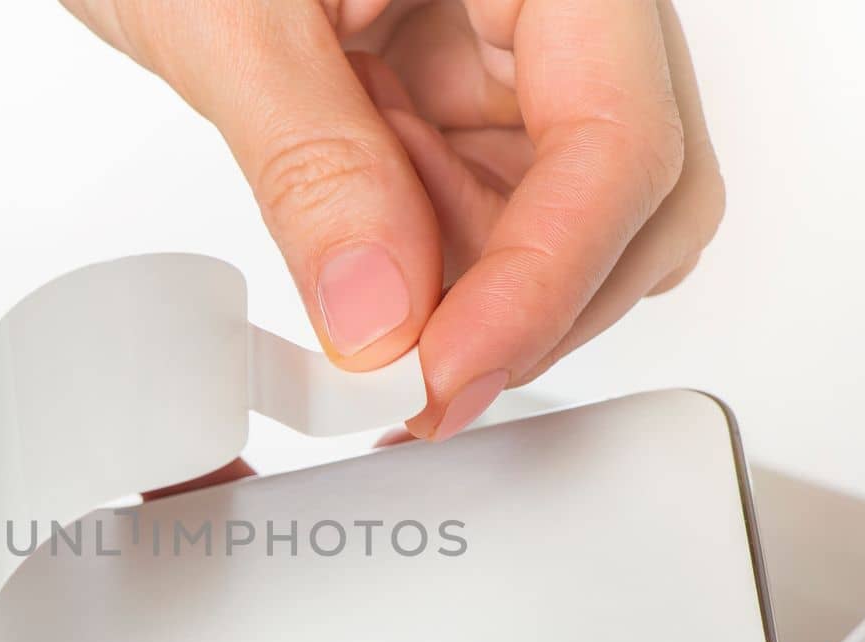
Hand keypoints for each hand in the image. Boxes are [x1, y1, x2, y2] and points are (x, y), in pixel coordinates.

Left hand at [64, 0, 723, 438]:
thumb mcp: (228, 13)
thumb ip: (313, 162)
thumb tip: (378, 315)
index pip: (617, 135)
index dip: (546, 279)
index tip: (451, 373)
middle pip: (637, 190)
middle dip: (529, 304)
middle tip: (415, 381)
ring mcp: (518, 46)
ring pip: (571, 220)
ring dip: (473, 290)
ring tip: (358, 275)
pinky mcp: (468, 88)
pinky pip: (492, 209)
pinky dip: (433, 267)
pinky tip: (361, 254)